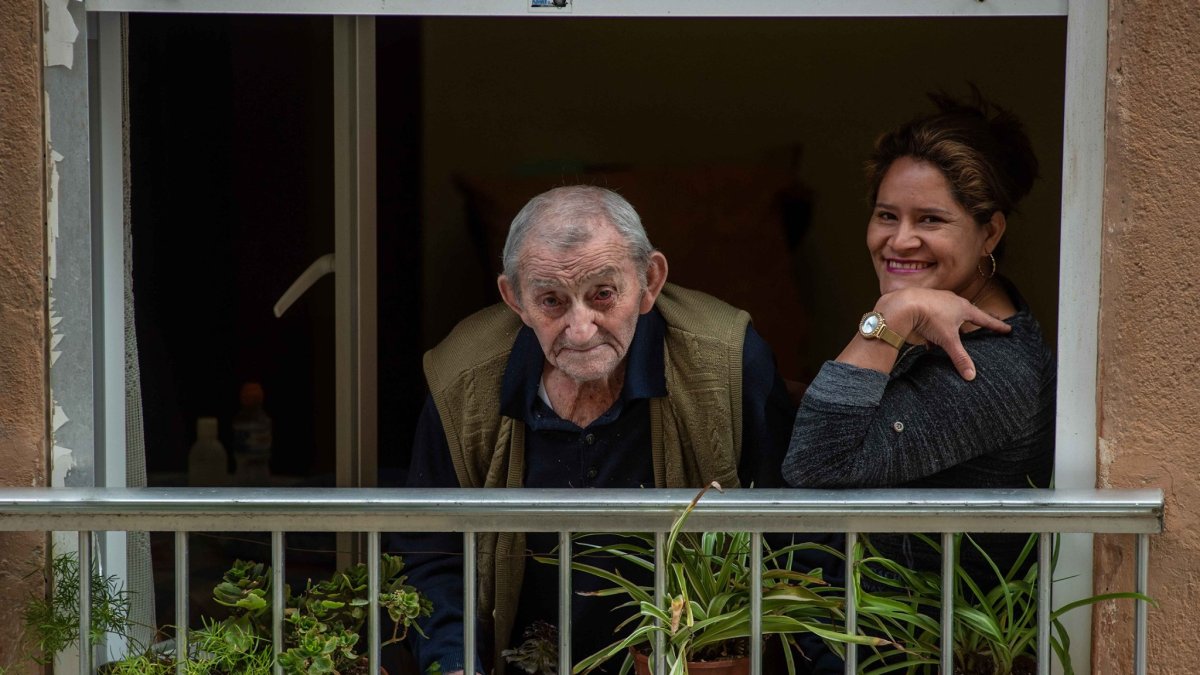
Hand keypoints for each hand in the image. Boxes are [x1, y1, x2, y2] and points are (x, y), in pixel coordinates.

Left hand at [877, 288, 1011, 380]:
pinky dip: (934, 328)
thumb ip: (960, 357)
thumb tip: (971, 376)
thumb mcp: (948, 340)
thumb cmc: (930, 318)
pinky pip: (934, 317)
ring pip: (950, 315)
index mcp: (964, 308)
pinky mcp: (925, 302)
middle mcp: (953, 301)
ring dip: (952, 326)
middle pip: (969, 313)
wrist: (904, 304)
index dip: (997, 325)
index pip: (985, 319)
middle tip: (986, 322)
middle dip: (976, 320)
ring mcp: (939, 299)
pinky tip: (929, 341)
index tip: (1008, 328)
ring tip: (953, 336)